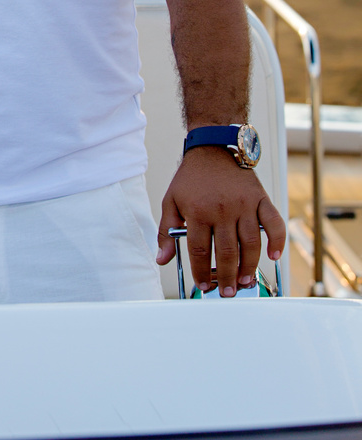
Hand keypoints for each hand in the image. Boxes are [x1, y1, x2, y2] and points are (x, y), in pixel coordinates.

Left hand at [156, 147, 284, 295]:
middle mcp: (222, 209)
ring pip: (250, 244)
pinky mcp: (260, 198)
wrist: (214, 147)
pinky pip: (274, 224)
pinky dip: (277, 242)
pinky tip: (274, 257)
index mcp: (198, 211)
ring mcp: (244, 204)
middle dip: (226, 277)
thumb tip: (162, 259)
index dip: (202, 272)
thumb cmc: (192, 177)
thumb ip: (166, 231)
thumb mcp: (171, 200)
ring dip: (249, 267)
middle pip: (227, 252)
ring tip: (244, 282)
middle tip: (227, 292)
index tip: (203, 285)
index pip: (201, 251)